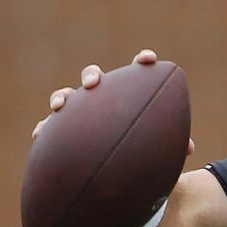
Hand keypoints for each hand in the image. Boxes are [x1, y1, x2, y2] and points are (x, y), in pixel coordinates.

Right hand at [31, 49, 195, 155]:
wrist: (118, 167)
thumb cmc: (143, 150)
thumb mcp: (157, 149)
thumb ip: (170, 144)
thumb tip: (187, 148)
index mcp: (128, 97)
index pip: (136, 73)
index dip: (142, 61)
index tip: (149, 59)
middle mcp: (102, 99)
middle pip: (93, 77)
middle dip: (91, 75)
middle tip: (94, 83)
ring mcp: (80, 113)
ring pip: (68, 97)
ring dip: (62, 97)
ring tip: (60, 105)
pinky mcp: (63, 132)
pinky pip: (49, 127)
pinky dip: (43, 128)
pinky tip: (38, 135)